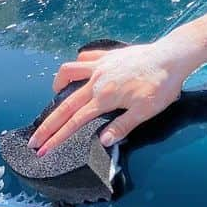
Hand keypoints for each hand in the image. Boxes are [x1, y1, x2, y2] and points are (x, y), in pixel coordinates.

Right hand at [26, 25, 206, 157]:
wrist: (172, 56)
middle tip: (34, 140)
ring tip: (54, 95)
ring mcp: (102, 65)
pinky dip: (78, 64)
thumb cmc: (161, 85)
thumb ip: (122, 126)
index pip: (74, 122)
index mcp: (104, 97)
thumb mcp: (145, 111)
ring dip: (58, 84)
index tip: (42, 151)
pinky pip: (86, 58)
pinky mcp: (110, 55)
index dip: (56, 138)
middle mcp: (97, 80)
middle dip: (48, 124)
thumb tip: (102, 141)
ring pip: (69, 72)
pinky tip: (79, 70)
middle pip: (65, 104)